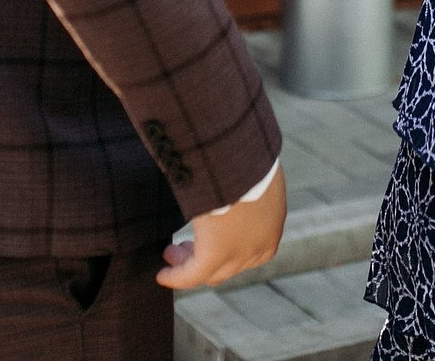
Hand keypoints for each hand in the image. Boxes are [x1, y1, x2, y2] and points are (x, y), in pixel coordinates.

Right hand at [155, 165, 286, 290]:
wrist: (243, 156)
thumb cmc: (247, 157)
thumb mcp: (256, 173)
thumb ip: (248, 184)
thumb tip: (239, 174)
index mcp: (273, 224)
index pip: (251, 249)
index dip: (228, 249)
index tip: (206, 240)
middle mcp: (260, 245)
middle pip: (230, 265)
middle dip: (206, 255)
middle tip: (184, 245)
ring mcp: (240, 253)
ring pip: (211, 271)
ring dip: (189, 263)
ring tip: (170, 252)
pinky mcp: (216, 255)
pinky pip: (192, 275)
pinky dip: (176, 277)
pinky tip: (162, 275)